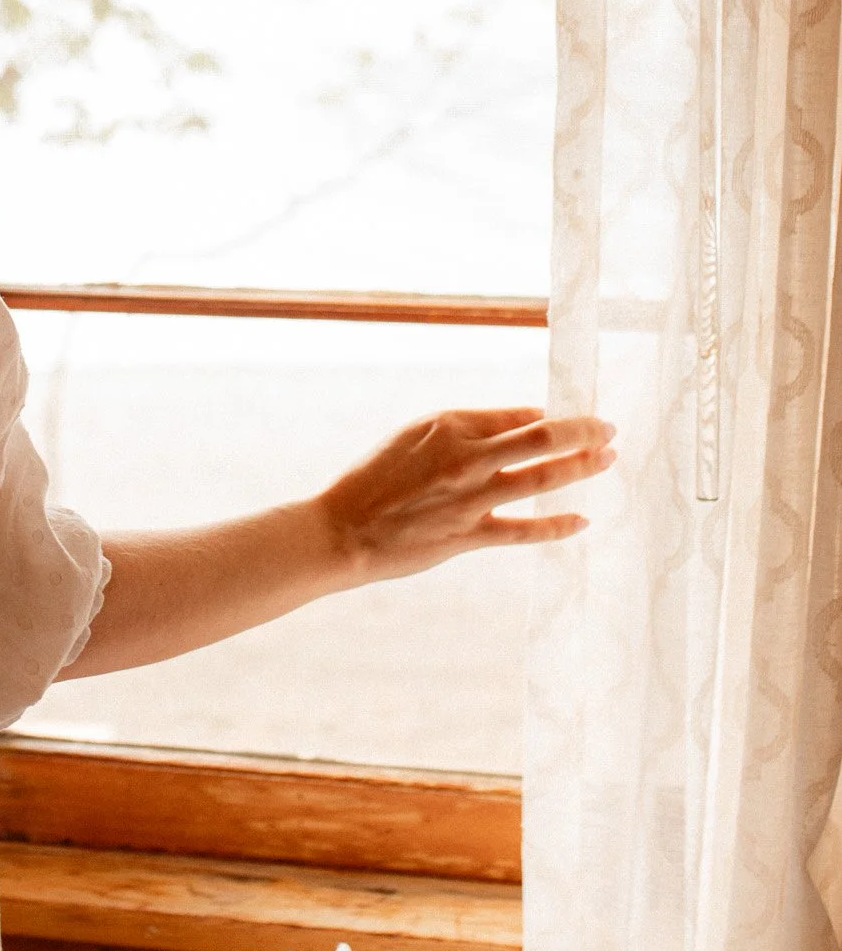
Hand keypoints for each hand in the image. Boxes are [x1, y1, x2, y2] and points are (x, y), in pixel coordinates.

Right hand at [320, 406, 615, 587]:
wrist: (342, 528)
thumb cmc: (373, 478)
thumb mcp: (412, 436)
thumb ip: (460, 431)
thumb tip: (515, 424)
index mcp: (449, 424)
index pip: (517, 414)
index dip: (552, 415)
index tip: (574, 419)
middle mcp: (466, 457)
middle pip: (540, 438)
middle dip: (582, 432)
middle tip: (609, 428)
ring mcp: (470, 498)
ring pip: (541, 479)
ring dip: (581, 467)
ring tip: (609, 459)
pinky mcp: (468, 536)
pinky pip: (524, 530)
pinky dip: (557, 526)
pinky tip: (581, 520)